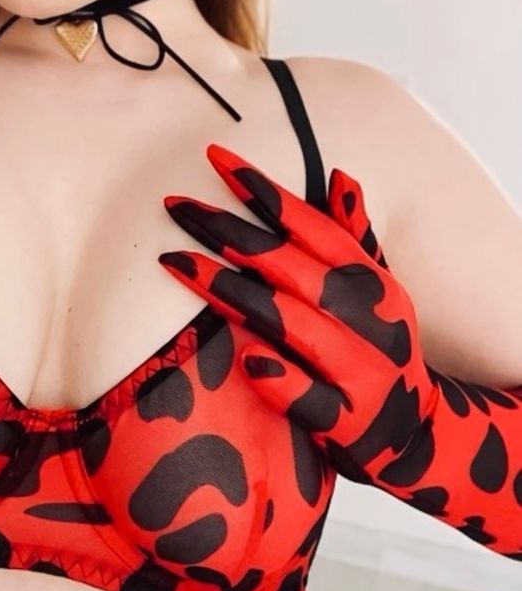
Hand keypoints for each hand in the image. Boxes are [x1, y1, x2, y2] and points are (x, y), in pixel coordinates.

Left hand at [158, 143, 438, 485]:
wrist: (415, 432)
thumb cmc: (377, 345)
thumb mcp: (376, 286)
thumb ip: (353, 234)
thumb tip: (340, 176)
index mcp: (367, 278)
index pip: (309, 223)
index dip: (263, 190)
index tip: (215, 158)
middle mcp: (365, 317)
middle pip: (286, 265)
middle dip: (227, 231)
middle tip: (174, 205)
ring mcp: (358, 369)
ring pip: (288, 322)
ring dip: (231, 290)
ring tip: (174, 261)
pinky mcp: (347, 421)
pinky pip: (311, 399)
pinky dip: (283, 379)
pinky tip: (248, 360)